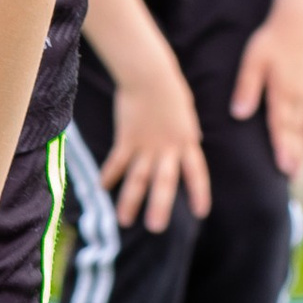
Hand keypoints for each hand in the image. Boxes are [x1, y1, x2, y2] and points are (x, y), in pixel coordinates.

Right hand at [101, 49, 209, 230]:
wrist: (149, 74)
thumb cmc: (170, 89)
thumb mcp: (187, 113)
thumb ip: (189, 132)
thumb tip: (195, 141)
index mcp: (187, 141)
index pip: (196, 173)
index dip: (198, 193)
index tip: (200, 212)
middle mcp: (167, 148)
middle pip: (164, 182)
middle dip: (159, 206)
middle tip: (156, 229)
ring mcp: (145, 144)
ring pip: (137, 178)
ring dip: (129, 201)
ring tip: (123, 221)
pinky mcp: (126, 138)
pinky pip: (117, 161)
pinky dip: (109, 174)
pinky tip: (102, 188)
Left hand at [231, 2, 302, 177]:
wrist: (298, 22)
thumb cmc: (270, 41)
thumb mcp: (252, 60)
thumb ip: (246, 88)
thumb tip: (238, 115)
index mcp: (283, 92)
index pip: (281, 126)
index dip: (283, 149)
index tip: (283, 168)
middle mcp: (300, 96)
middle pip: (297, 132)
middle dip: (294, 156)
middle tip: (291, 178)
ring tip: (298, 168)